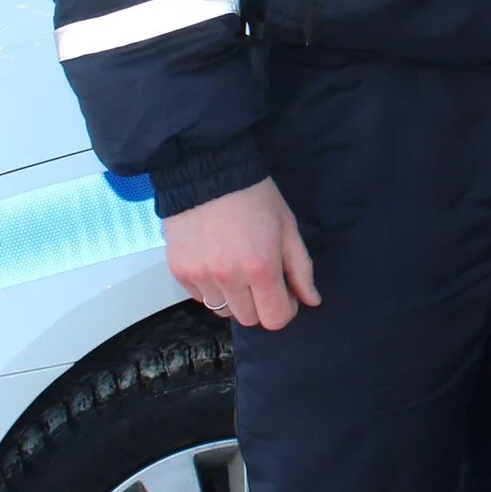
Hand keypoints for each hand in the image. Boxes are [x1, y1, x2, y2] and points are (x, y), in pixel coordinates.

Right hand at [162, 178, 319, 329]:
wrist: (209, 171)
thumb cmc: (254, 195)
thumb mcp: (287, 228)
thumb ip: (301, 269)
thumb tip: (312, 300)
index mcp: (261, 268)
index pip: (275, 319)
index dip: (285, 309)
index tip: (286, 294)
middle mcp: (228, 278)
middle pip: (249, 318)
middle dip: (261, 304)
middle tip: (263, 278)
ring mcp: (200, 276)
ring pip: (222, 310)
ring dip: (234, 297)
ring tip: (237, 266)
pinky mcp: (179, 271)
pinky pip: (199, 297)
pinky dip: (210, 287)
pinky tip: (216, 261)